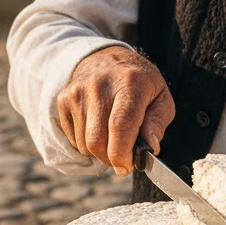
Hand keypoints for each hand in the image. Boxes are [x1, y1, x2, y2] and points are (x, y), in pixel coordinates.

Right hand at [57, 46, 174, 174]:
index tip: (126, 167)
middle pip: (97, 141)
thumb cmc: (139, 82)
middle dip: (111, 158)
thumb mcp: (161, 97)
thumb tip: (150, 147)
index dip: (122, 154)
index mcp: (130, 83)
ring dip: (99, 151)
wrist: (106, 57)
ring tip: (112, 137)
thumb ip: (158, 123)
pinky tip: (97, 127)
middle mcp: (99, 85)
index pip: (120, 126)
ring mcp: (78, 92)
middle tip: (123, 157)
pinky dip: (86, 143)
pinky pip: (73, 138)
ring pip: (84, 144)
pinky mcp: (64, 99)